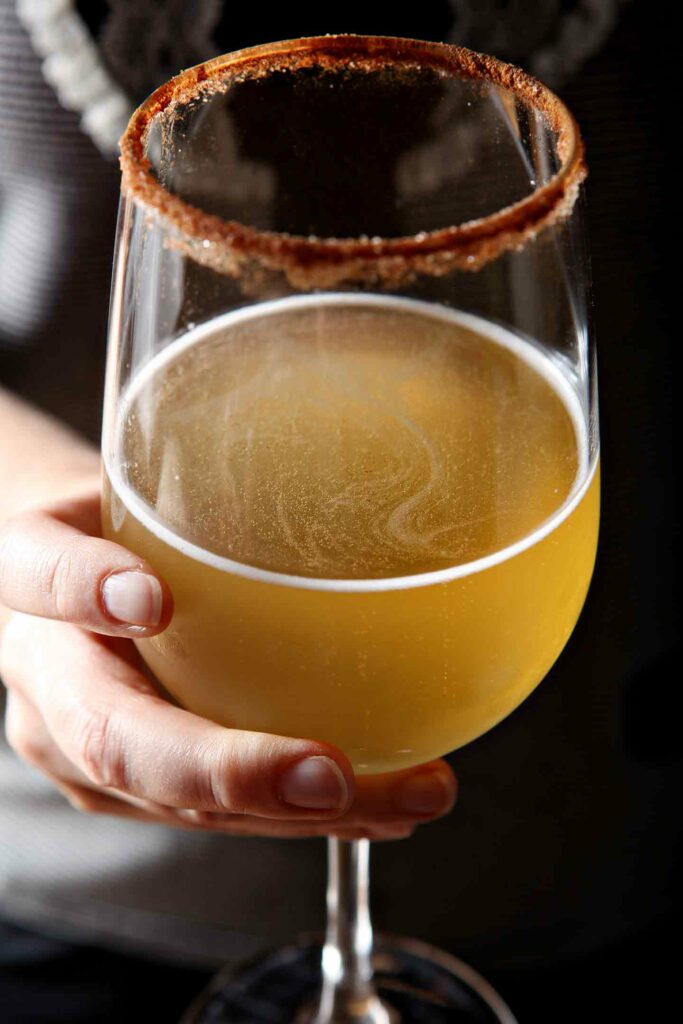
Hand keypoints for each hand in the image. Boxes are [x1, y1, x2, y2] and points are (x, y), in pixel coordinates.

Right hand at [0, 487, 456, 840]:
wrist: (68, 586)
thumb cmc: (117, 528)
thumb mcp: (132, 487)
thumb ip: (184, 485)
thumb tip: (338, 477)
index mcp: (29, 583)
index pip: (38, 577)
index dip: (83, 591)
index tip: (151, 597)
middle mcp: (45, 683)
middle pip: (117, 742)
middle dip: (227, 771)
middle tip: (330, 774)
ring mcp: (82, 752)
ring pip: (181, 804)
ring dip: (297, 812)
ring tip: (411, 794)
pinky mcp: (133, 790)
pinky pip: (216, 816)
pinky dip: (308, 817)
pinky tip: (389, 806)